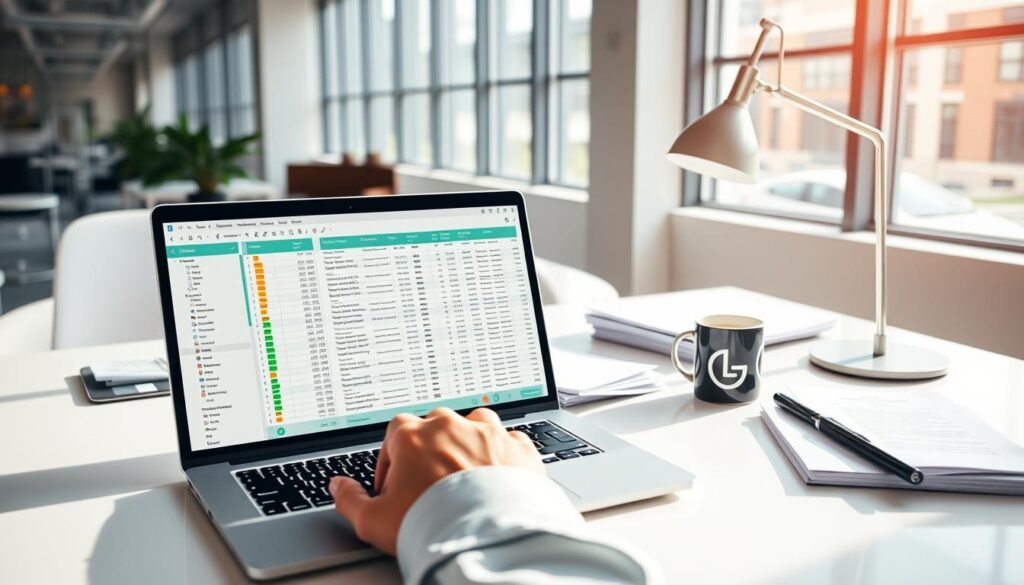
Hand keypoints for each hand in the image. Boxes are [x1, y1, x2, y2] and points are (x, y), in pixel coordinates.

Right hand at [329, 407, 543, 554]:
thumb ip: (349, 499)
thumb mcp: (372, 520)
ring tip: (464, 475)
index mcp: (413, 434)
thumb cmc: (430, 524)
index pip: (394, 433)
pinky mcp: (518, 448)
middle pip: (435, 426)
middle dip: (430, 450)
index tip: (395, 485)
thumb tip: (338, 486)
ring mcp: (488, 433)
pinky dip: (503, 455)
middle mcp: (451, 425)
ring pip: (474, 426)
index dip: (392, 461)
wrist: (486, 538)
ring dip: (468, 443)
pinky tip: (498, 476)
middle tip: (428, 484)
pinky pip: (509, 442)